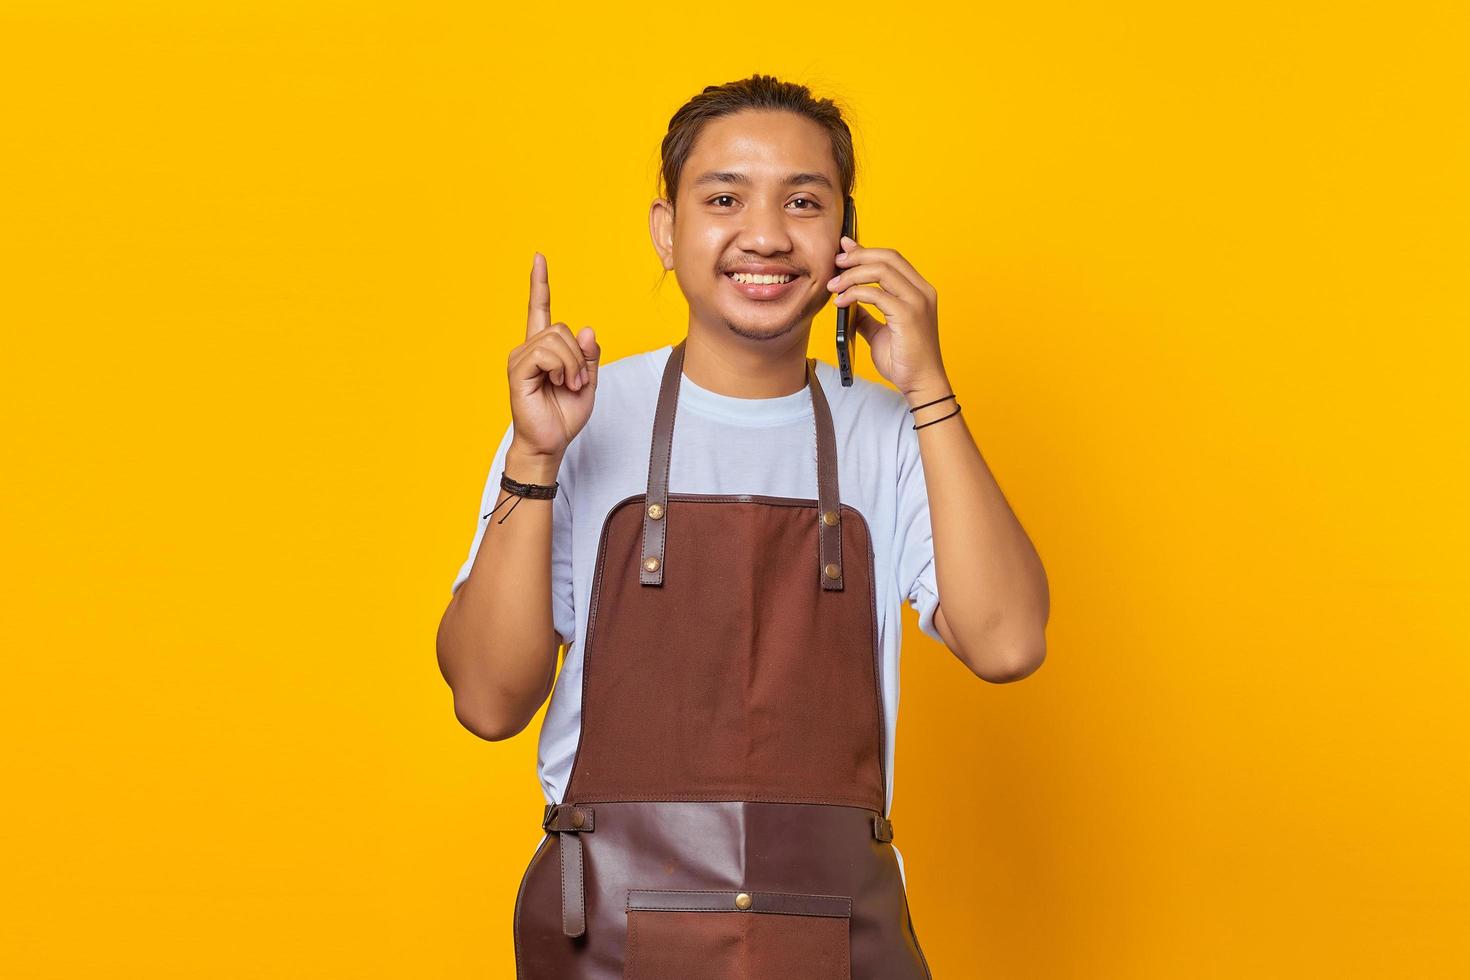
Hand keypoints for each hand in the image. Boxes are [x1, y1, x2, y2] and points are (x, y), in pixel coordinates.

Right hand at [506, 252, 599, 456]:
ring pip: (556, 339)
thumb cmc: (564, 415)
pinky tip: (559, 383)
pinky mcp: (518, 370)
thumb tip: (585, 329)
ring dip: (573, 364)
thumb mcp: (588, 381)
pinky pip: (546, 353)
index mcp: (543, 349)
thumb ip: (589, 355)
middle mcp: (528, 348)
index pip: (540, 309)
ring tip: (568, 385)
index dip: (540, 284)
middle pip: (561, 328)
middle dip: (579, 355)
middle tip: (577, 381)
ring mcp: (520, 358)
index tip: (539, 258)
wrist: (550, 442)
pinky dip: (562, 367)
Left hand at [826, 235, 946, 395]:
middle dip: (858, 256)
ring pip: (881, 271)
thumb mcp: (880, 331)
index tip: (844, 249)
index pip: (892, 259)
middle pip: (888, 257)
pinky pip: (876, 294)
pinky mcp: (908, 315)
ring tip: (833, 285)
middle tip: (835, 262)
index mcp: (919, 291)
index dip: (867, 250)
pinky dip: (854, 293)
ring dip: (852, 275)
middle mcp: (922, 291)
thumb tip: (849, 300)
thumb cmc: (905, 360)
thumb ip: (867, 313)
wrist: (921, 384)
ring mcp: (918, 301)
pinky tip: (841, 302)